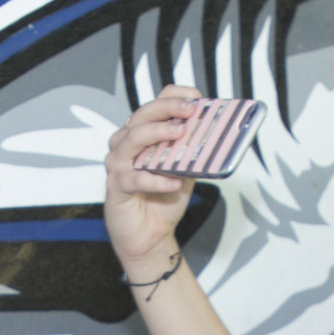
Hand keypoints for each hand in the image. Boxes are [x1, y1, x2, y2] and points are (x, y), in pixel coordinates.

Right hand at [103, 86, 205, 272]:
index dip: (172, 98)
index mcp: (142, 135)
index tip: (195, 98)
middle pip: (140, 116)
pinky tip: (174, 181)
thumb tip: (217, 131)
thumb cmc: (165, 198)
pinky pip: (134, 179)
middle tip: (189, 111)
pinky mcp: (116, 188)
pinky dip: (155, 179)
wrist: (151, 236)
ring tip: (180, 134)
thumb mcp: (186, 169)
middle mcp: (126, 145)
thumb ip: (194, 150)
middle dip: (166, 109)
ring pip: (130, 140)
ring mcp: (118, 165)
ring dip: (157, 134)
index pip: (153, 105)